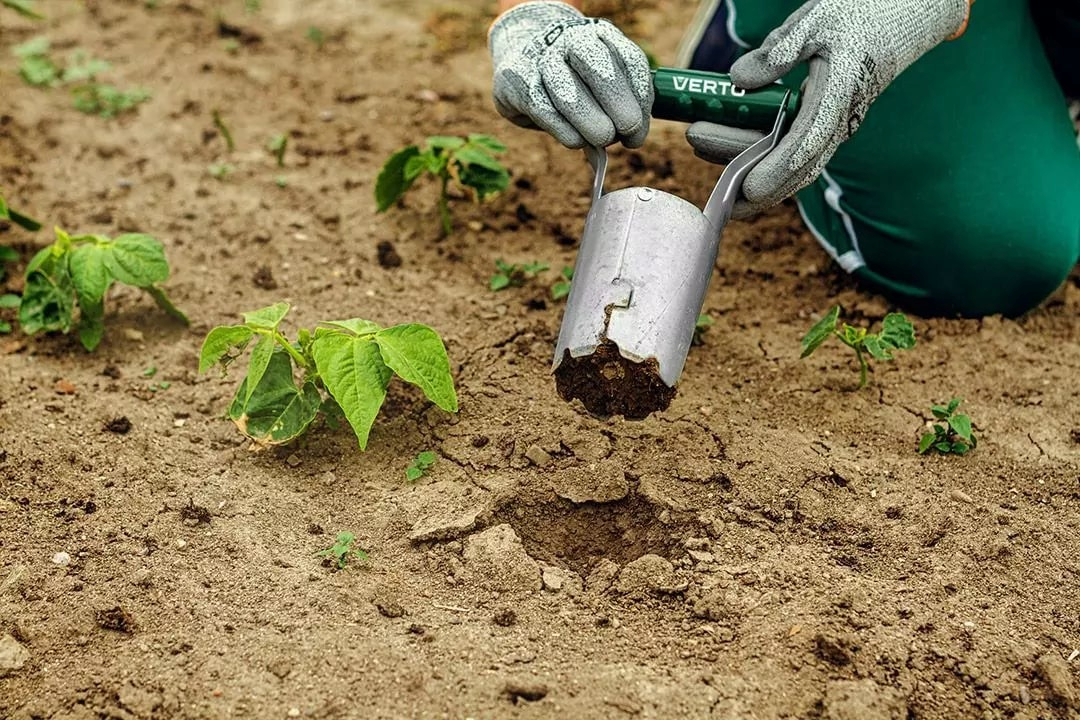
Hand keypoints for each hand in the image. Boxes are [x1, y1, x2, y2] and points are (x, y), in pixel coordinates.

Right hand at [489, 1, 653, 148]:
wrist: (521, 61)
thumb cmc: (572, 79)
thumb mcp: (602, 83)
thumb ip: (619, 105)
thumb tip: (627, 140)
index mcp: (602, 35)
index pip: (630, 62)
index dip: (640, 100)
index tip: (638, 132)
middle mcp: (572, 40)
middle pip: (602, 72)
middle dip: (619, 110)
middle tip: (625, 134)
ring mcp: (543, 58)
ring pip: (570, 98)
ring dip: (591, 126)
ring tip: (601, 140)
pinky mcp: (517, 80)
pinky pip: (546, 113)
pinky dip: (566, 133)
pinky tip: (576, 140)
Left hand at [686, 0, 968, 217]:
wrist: (897, 21)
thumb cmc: (855, 18)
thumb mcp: (815, 22)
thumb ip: (779, 51)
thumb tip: (739, 78)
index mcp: (838, 94)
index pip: (807, 144)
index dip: (776, 170)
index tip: (745, 188)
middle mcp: (838, 121)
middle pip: (795, 169)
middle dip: (752, 183)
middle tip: (712, 183)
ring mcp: (832, 129)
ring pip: (793, 168)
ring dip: (751, 174)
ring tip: (710, 168)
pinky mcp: (823, 129)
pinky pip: (792, 156)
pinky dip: (761, 163)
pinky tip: (728, 159)